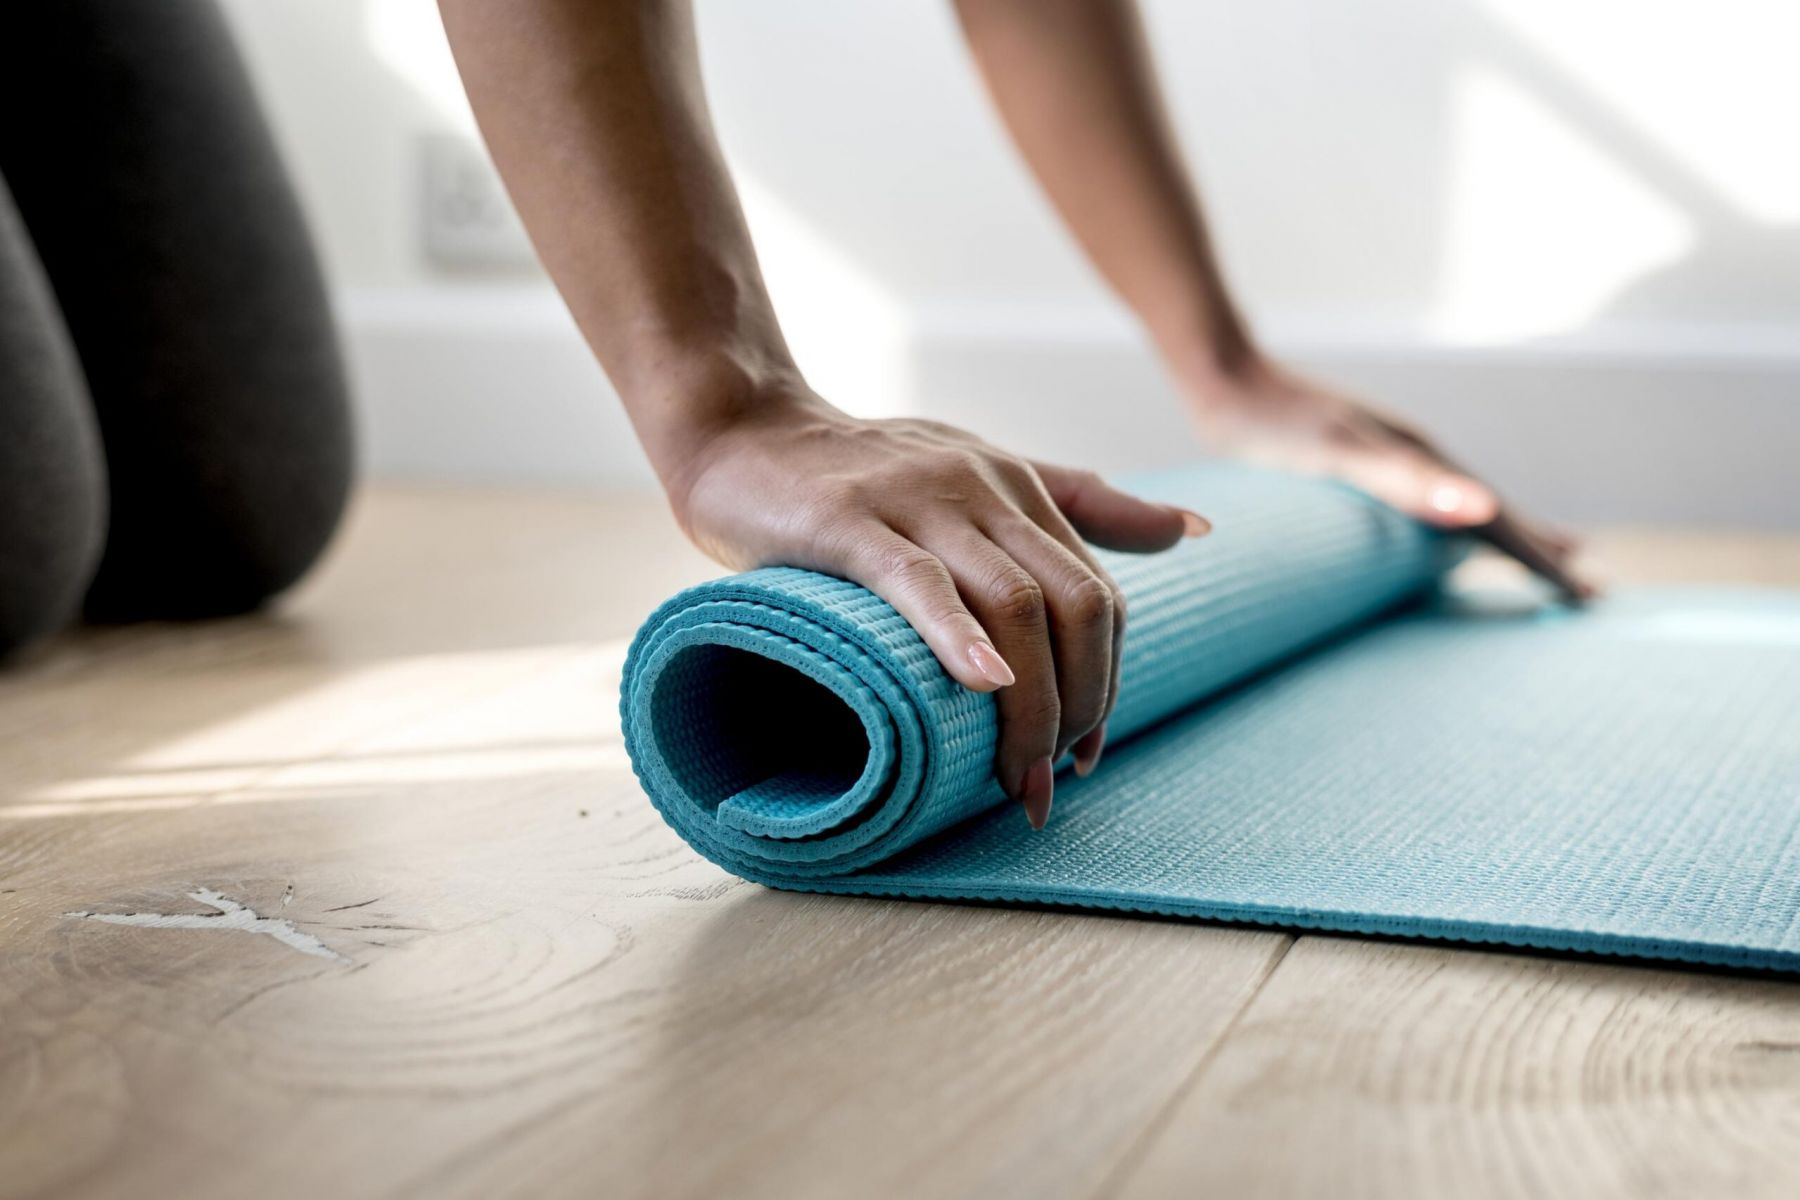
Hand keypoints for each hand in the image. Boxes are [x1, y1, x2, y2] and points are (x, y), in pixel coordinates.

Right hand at [670, 385, 1209, 829]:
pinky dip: (958, 638)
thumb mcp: (984, 470)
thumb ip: (1082, 501)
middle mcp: (984, 488)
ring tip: (1012, 777)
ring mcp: (919, 501)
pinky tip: (982, 686)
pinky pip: (919, 583)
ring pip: (1013, 604)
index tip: (1083, 751)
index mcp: (1019, 488)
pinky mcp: (849, 521)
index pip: (1097, 597)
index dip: (1105, 682)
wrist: (743, 428)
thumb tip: (1193, 529)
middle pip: (1073, 606)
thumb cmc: (862, 467)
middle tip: (1047, 781)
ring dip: (1028, 705)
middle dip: (1078, 705)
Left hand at [1186, 360, 1595, 600]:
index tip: (1585, 597)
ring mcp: (1392, 456)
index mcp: (1425, 460)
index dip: (1540, 561)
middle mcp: (1419, 455)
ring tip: (1547, 558)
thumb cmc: (1273, 423)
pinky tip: (1447, 534)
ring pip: (1467, 505)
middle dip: (1541, 553)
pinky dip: (1457, 524)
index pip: (1500, 521)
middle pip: (1495, 512)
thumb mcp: (1341, 455)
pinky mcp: (1360, 462)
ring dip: (1508, 536)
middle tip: (1589, 593)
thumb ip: (1409, 482)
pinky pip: (1430, 503)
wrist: (1223, 375)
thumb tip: (1484, 509)